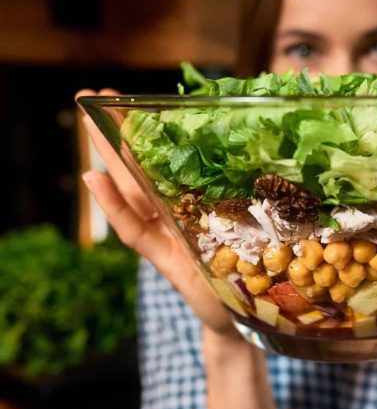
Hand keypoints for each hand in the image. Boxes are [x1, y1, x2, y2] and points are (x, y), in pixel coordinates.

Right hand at [75, 89, 238, 338]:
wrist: (247, 312)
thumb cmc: (251, 265)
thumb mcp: (252, 221)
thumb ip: (245, 192)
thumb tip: (256, 149)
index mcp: (192, 200)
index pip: (162, 159)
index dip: (142, 129)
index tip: (123, 96)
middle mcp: (173, 213)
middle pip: (137, 169)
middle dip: (114, 134)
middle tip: (89, 96)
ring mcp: (165, 234)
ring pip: (131, 191)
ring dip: (108, 158)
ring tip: (89, 123)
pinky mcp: (165, 258)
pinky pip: (136, 230)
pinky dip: (115, 207)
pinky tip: (95, 179)